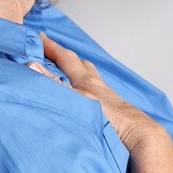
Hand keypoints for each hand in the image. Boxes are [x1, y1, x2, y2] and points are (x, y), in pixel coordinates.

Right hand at [33, 35, 161, 149]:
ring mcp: (106, 98)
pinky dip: (84, 88)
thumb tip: (32, 65)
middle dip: (64, 57)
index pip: (66, 58)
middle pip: (80, 65)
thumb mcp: (77, 100)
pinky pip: (95, 92)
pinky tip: (83, 99)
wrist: (140, 136)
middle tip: (52, 52)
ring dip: (76, 72)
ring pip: (89, 78)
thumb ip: (54, 85)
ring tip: (67, 73)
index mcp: (86, 81)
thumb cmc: (112, 119)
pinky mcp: (112, 111)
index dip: (51, 47)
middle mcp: (97, 86)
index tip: (38, 36)